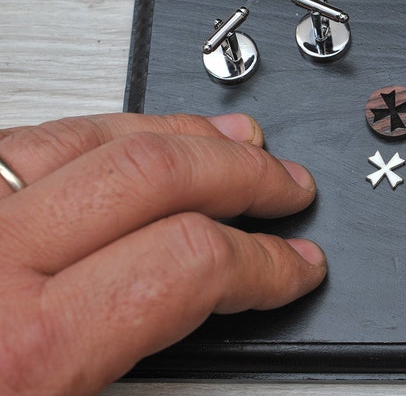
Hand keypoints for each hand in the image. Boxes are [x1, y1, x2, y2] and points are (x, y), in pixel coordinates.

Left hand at [0, 113, 326, 395]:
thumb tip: (215, 311)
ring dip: (188, 134)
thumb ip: (142, 354)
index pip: (192, 263)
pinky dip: (114, 129)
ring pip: (101, 135)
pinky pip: (43, 134)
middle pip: (159, 175)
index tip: (295, 265)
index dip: (266, 260)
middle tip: (285, 186)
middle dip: (246, 176)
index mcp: (32, 345)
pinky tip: (142, 135)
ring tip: (237, 140)